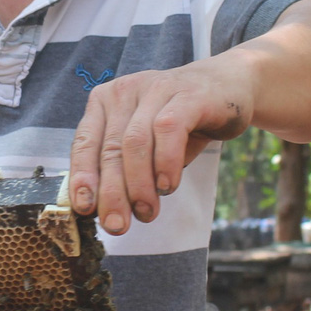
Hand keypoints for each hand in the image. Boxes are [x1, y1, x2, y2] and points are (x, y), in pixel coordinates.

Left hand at [67, 63, 251, 234]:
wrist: (228, 86)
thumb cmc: (182, 122)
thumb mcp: (147, 144)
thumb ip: (125, 168)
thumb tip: (106, 209)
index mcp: (105, 103)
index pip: (84, 143)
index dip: (82, 177)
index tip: (84, 209)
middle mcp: (125, 92)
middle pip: (111, 149)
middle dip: (112, 193)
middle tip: (118, 224)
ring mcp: (155, 89)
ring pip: (135, 142)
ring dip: (139, 184)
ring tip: (147, 211)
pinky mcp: (187, 95)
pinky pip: (168, 130)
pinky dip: (165, 162)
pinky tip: (167, 185)